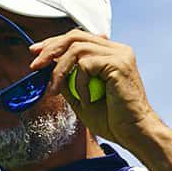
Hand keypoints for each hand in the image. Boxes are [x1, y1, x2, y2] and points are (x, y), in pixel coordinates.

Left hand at [28, 29, 161, 151]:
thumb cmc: (115, 121)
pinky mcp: (119, 64)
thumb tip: (48, 68)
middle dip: (50, 49)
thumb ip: (69, 81)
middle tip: (35, 65)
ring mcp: (120, 54)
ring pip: (77, 48)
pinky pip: (86, 65)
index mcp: (111, 54)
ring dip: (59, 69)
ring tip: (54, 90)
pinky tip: (87, 101)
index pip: (78, 38)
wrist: (136, 134)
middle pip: (75, 36)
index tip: (37, 54)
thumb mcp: (82, 98)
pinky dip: (80, 84)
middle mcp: (117, 49)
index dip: (55, 43)